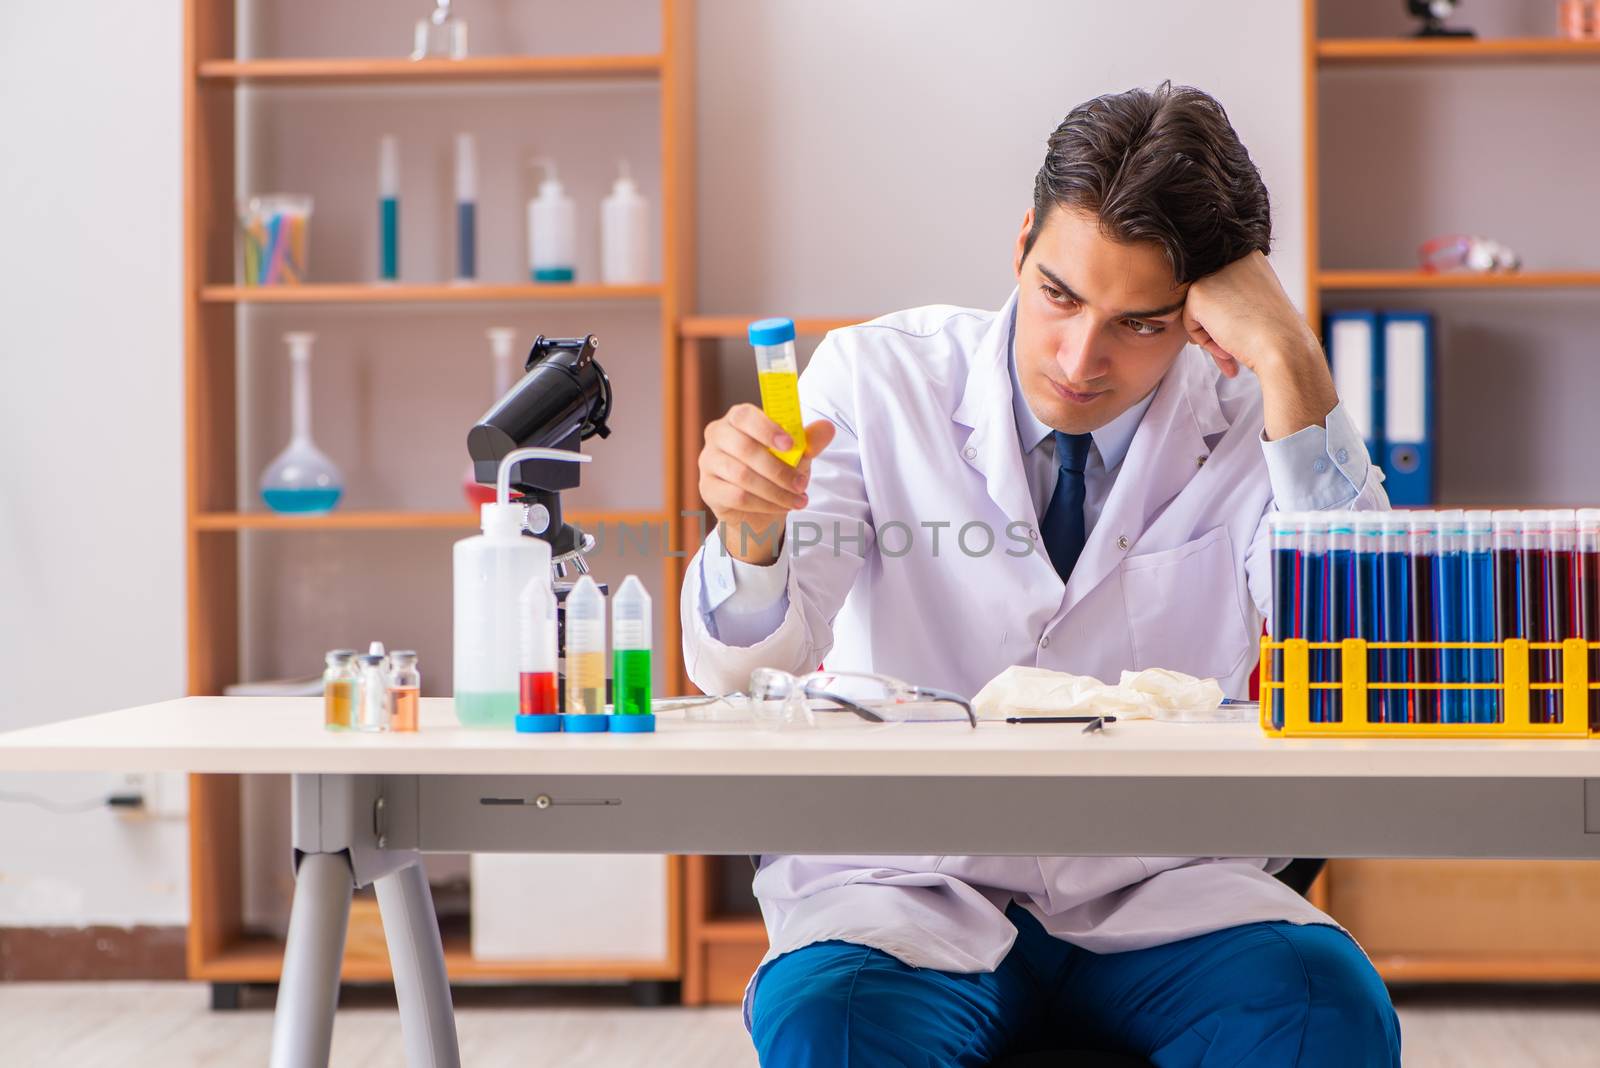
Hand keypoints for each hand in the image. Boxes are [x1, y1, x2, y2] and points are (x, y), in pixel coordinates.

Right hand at [698, 404, 836, 565]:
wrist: (760, 505)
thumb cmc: (776, 468)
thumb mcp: (797, 453)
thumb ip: (810, 440)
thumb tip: (827, 428)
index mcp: (737, 417)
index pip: (745, 416)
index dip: (767, 429)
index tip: (791, 445)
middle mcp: (717, 435)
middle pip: (744, 448)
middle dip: (778, 469)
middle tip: (802, 484)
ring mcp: (708, 461)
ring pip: (742, 476)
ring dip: (775, 491)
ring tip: (796, 500)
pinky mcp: (707, 487)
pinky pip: (735, 496)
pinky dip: (762, 504)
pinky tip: (778, 507)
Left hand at [1182, 250, 1337, 439]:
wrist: (1284, 347)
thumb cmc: (1277, 334)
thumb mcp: (1259, 303)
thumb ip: (1236, 298)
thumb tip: (1211, 308)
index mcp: (1249, 257)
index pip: (1225, 289)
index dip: (1234, 316)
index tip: (1249, 330)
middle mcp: (1231, 258)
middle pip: (1211, 299)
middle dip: (1221, 327)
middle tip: (1238, 345)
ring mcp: (1214, 273)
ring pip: (1199, 311)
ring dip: (1214, 334)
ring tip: (1236, 346)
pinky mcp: (1198, 292)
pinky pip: (1189, 322)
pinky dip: (1205, 340)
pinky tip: (1228, 343)